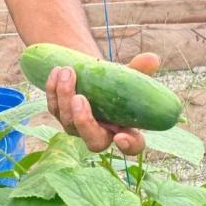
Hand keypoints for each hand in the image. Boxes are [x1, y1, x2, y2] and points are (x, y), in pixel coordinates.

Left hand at [45, 52, 160, 154]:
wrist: (92, 75)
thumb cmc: (115, 80)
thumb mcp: (127, 74)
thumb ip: (139, 70)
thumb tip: (152, 59)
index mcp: (125, 129)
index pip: (131, 147)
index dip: (128, 145)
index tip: (121, 136)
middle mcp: (100, 134)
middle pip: (93, 141)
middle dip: (84, 121)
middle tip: (80, 98)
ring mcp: (78, 128)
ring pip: (69, 122)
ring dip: (65, 96)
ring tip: (68, 71)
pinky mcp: (61, 116)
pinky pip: (54, 108)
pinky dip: (53, 89)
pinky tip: (56, 72)